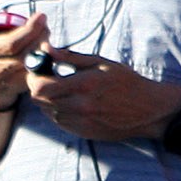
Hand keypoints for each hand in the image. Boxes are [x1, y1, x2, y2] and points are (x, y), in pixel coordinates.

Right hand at [0, 6, 47, 110]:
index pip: (11, 44)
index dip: (29, 30)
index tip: (41, 16)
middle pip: (23, 56)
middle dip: (39, 37)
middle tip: (46, 25)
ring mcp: (4, 84)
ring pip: (31, 67)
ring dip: (43, 49)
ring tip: (46, 35)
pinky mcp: (15, 91)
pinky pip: (34, 77)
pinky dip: (43, 62)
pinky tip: (45, 51)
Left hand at [25, 48, 180, 141]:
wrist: (147, 110)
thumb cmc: (125, 82)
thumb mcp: (100, 63)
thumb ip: (70, 56)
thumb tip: (46, 48)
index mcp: (84, 85)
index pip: (41, 86)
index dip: (33, 76)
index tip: (37, 68)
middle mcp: (79, 106)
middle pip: (39, 100)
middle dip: (37, 86)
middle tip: (45, 76)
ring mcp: (79, 122)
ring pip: (46, 111)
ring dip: (47, 99)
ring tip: (61, 88)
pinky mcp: (81, 132)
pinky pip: (58, 121)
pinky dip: (58, 110)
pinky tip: (70, 101)